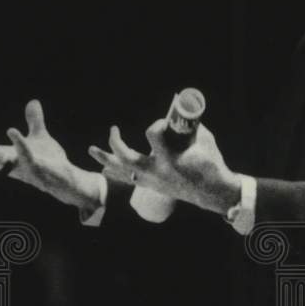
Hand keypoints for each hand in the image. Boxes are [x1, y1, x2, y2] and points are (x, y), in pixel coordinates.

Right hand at [0, 100, 103, 213]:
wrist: (68, 178)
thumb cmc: (50, 161)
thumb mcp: (39, 137)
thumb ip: (34, 121)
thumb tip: (33, 102)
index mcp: (3, 157)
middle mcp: (7, 164)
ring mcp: (20, 167)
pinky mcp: (36, 168)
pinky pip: (24, 157)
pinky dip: (18, 143)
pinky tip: (12, 130)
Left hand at [88, 119, 240, 215]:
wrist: (213, 192)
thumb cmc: (211, 163)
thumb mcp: (203, 140)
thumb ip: (188, 126)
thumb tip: (177, 113)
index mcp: (171, 160)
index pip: (152, 135)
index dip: (156, 124)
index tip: (163, 122)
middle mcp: (158, 172)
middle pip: (127, 158)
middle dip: (115, 143)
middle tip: (113, 129)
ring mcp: (153, 182)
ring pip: (124, 171)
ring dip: (106, 159)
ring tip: (91, 150)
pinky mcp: (153, 186)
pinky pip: (130, 178)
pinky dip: (117, 172)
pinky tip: (106, 167)